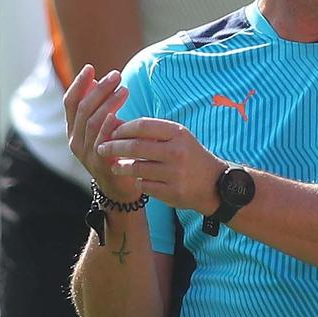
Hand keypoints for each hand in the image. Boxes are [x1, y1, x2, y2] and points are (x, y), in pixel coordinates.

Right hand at [62, 65, 139, 202]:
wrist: (121, 189)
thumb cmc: (116, 154)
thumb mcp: (105, 130)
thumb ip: (100, 110)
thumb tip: (98, 81)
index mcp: (73, 132)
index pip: (70, 103)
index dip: (79, 84)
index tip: (90, 68)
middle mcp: (75, 142)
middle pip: (82, 109)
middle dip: (99, 89)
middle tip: (116, 75)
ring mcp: (85, 153)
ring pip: (91, 121)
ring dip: (108, 102)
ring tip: (124, 89)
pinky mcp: (99, 162)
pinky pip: (102, 138)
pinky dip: (110, 123)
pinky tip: (122, 111)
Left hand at [94, 118, 224, 213]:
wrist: (216, 184)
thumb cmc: (190, 156)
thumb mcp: (177, 138)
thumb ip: (151, 131)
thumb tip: (116, 124)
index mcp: (178, 133)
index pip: (142, 126)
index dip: (122, 128)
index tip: (111, 132)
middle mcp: (177, 151)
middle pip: (135, 146)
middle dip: (114, 147)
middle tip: (102, 149)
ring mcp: (175, 173)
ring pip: (137, 168)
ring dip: (121, 167)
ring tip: (115, 167)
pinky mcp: (172, 192)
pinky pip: (145, 185)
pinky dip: (138, 182)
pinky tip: (137, 180)